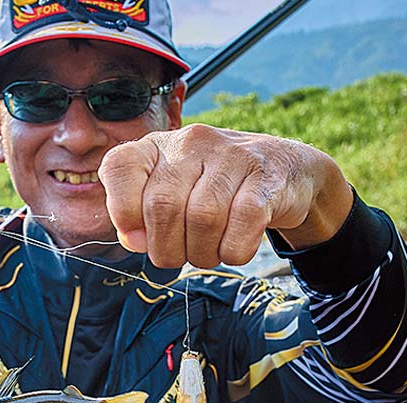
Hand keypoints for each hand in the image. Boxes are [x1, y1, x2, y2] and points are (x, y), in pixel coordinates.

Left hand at [98, 124, 353, 268]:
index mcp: (159, 145)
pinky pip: (239, 230)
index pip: (120, 168)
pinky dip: (233, 252)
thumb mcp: (172, 194)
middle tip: (180, 256)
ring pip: (202, 220)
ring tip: (209, 252)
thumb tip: (133, 240)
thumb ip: (142, 216)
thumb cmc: (214, 190)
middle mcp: (192, 142)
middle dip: (167, 248)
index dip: (122, 212)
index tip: (137, 238)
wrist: (286, 171)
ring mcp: (231, 156)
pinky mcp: (265, 179)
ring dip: (202, 254)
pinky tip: (234, 247)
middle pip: (162, 206)